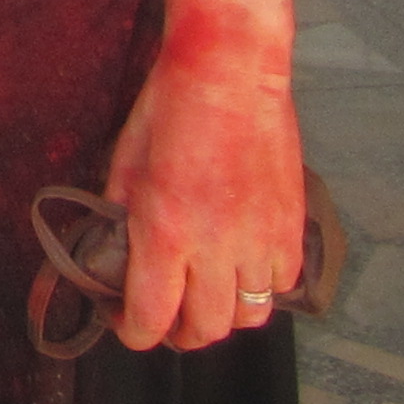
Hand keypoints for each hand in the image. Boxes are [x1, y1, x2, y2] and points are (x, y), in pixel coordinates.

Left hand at [99, 30, 304, 349]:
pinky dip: (262, 287)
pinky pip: (282, 284)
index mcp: (165, 232)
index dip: (132, 332)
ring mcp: (260, 240)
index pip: (151, 319)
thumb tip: (111, 251)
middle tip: (163, 314)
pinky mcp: (292, 227)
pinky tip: (242, 266)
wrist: (229, 70)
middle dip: (177, 333)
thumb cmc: (170, 106)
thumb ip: (119, 214)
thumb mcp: (124, 160)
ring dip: (223, 314)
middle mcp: (216, 247)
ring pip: (249, 317)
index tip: (123, 321)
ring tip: (205, 294)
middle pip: (204, 331)